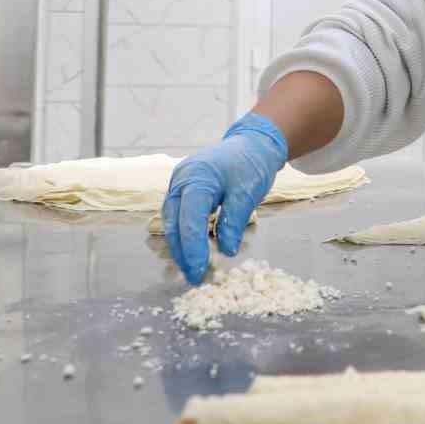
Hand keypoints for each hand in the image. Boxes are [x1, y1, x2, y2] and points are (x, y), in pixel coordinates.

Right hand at [161, 113, 286, 283]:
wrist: (251, 145)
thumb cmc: (251, 165)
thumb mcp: (248, 193)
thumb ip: (234, 221)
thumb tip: (226, 251)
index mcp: (197, 178)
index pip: (190, 219)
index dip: (193, 248)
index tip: (199, 271)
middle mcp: (181, 181)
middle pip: (174, 223)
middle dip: (182, 253)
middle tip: (195, 278)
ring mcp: (178, 185)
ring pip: (172, 222)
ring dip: (181, 247)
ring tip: (193, 270)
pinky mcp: (181, 191)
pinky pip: (177, 217)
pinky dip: (184, 236)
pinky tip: (192, 252)